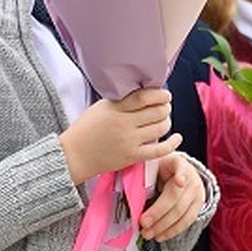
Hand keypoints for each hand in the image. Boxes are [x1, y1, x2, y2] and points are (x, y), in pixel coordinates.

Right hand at [60, 88, 181, 183]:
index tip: (165, 95)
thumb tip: (147, 94)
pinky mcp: (133, 156)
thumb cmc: (86, 129)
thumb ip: (121, 101)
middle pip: (157, 112)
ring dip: (166, 122)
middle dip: (165, 108)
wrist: (74, 155)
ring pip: (161, 128)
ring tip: (162, 120)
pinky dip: (173, 143)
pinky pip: (160, 150)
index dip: (160, 95)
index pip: (144, 97)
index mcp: (114, 109)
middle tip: (164, 108)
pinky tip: (177, 137)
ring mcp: (129, 141)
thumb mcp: (100, 108)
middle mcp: (124, 124)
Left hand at [140, 153, 204, 240]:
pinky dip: (172, 231)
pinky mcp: (199, 205)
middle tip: (143, 223)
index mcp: (177, 163)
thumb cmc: (159, 169)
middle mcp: (191, 177)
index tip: (179, 181)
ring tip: (148, 234)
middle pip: (175, 197)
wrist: (177, 171)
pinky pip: (187, 221)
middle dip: (158, 213)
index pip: (180, 167)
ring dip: (164, 226)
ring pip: (182, 213)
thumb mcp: (152, 166)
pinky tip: (160, 236)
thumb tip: (129, 192)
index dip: (180, 175)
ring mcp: (197, 192)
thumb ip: (145, 176)